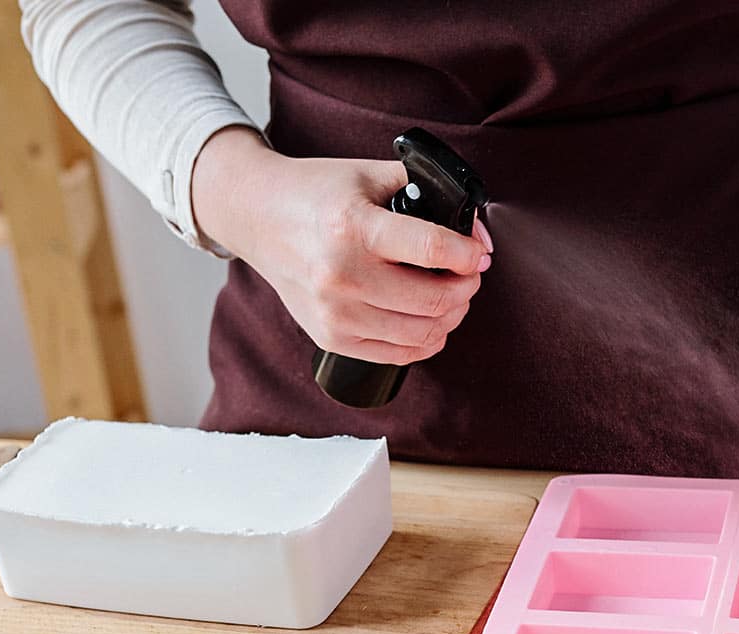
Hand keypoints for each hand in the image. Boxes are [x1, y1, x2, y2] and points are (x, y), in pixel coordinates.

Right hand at [190, 127, 492, 364]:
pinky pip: (398, 355)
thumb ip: (422, 189)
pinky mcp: (330, 338)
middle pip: (434, 299)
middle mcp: (341, 275)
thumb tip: (474, 225)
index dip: (469, 253)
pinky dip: (426, 341)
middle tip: (470, 274)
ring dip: (452, 316)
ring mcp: (334, 313)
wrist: (257, 217)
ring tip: (453, 296)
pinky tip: (430, 320)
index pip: (430, 248)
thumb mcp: (367, 174)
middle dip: (467, 287)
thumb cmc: (315, 193)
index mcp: (352, 227)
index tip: (481, 253)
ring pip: (423, 333)